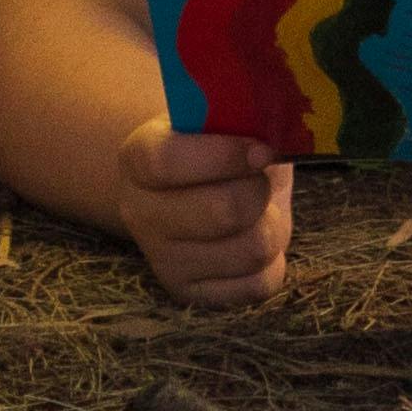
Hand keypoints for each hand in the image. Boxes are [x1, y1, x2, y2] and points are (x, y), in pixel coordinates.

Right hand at [115, 120, 292, 315]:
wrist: (197, 189)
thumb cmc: (216, 146)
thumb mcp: (218, 118)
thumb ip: (237, 114)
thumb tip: (273, 122)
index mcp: (137, 159)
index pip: (167, 161)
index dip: (223, 155)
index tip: (261, 149)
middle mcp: (140, 214)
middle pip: (220, 212)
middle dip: (258, 191)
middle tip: (263, 178)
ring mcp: (165, 262)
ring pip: (249, 250)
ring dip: (274, 225)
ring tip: (266, 209)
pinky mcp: (194, 296)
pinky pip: (258, 284)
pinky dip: (274, 260)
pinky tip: (258, 237)